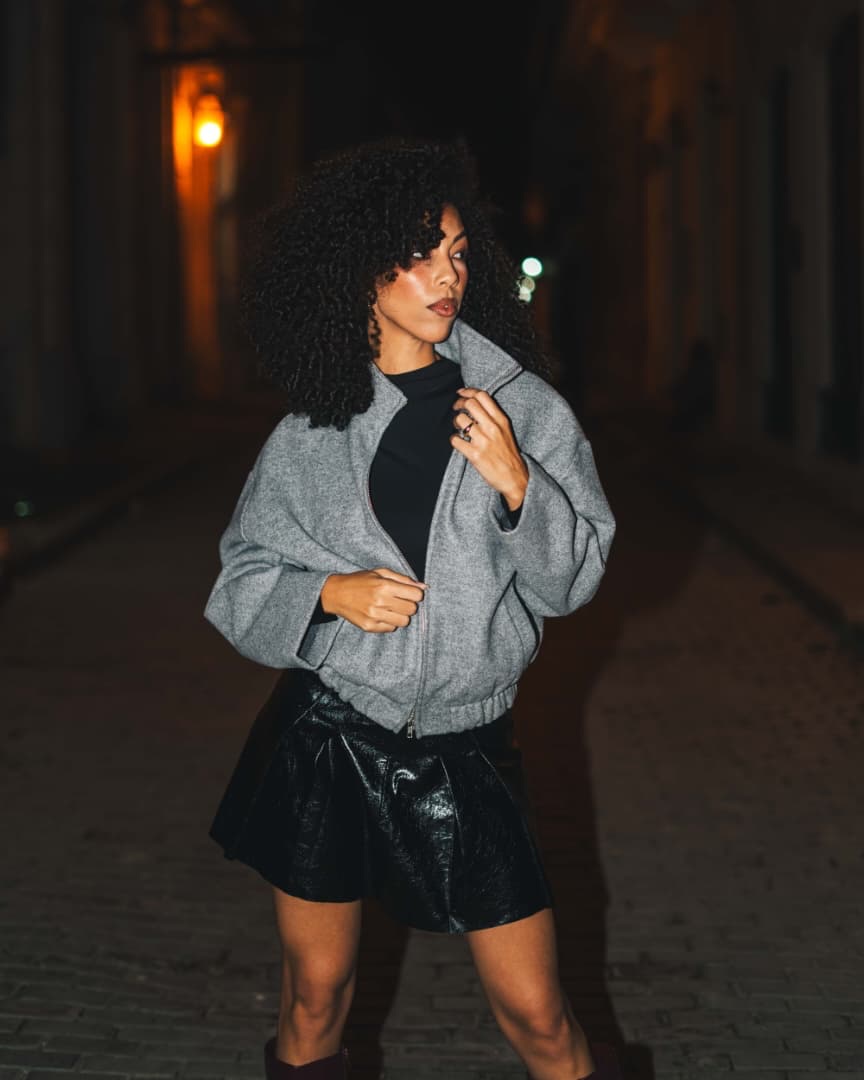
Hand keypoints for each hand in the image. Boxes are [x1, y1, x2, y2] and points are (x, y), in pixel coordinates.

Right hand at [320, 568, 426, 631]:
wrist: (335, 594)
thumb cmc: (360, 581)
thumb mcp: (380, 572)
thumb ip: (403, 579)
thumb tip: (424, 586)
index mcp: (384, 585)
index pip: (416, 595)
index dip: (416, 594)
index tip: (411, 593)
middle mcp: (380, 601)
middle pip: (412, 609)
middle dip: (409, 605)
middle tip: (400, 601)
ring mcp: (374, 616)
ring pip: (404, 622)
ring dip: (401, 615)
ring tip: (391, 609)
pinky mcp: (369, 627)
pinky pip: (391, 629)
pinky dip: (390, 622)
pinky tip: (382, 615)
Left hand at [451, 387, 528, 510]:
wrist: (516, 478)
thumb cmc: (509, 455)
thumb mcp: (506, 431)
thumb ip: (493, 417)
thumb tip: (475, 405)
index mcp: (501, 420)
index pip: (482, 396)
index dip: (468, 391)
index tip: (461, 393)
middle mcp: (492, 428)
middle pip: (470, 404)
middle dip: (459, 404)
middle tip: (456, 409)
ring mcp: (483, 441)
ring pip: (460, 420)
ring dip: (455, 422)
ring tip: (459, 428)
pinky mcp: (474, 455)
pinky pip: (455, 440)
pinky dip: (453, 439)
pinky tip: (458, 442)